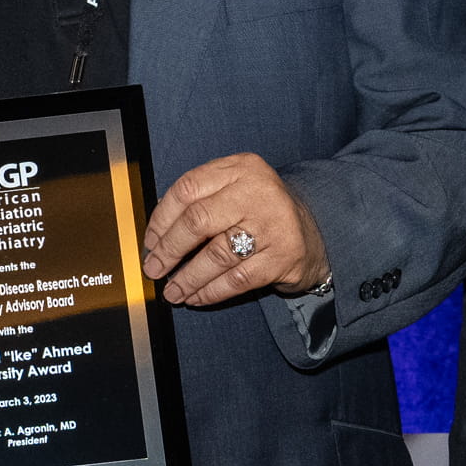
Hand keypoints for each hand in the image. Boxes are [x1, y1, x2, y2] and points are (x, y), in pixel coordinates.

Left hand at [141, 154, 328, 304]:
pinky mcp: (282, 257)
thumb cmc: (261, 211)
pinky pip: (236, 279)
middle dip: (169, 250)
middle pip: (198, 221)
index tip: (150, 241)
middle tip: (154, 268)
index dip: (161, 219)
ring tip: (172, 290)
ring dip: (187, 278)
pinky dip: (210, 291)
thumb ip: (200, 200)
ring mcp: (272, 224)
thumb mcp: (235, 189)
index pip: (187, 189)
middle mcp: (258, 191)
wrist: (315, 233)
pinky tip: (196, 297)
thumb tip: (156, 234)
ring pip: (216, 255)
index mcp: (241, 168)